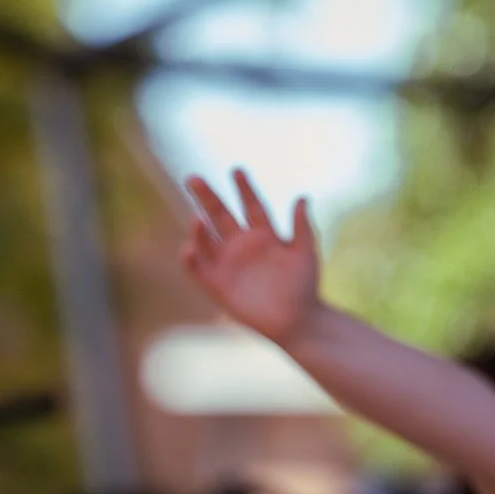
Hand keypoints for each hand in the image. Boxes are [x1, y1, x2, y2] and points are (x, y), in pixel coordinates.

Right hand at [180, 169, 320, 344]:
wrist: (298, 323)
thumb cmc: (305, 287)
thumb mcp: (305, 254)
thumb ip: (302, 227)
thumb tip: (302, 197)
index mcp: (263, 234)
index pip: (250, 205)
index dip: (244, 188)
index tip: (236, 170)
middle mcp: (241, 244)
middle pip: (219, 214)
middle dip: (206, 196)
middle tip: (193, 178)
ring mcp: (226, 262)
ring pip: (206, 238)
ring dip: (198, 228)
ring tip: (198, 218)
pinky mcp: (215, 284)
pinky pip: (197, 268)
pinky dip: (191, 257)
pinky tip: (190, 248)